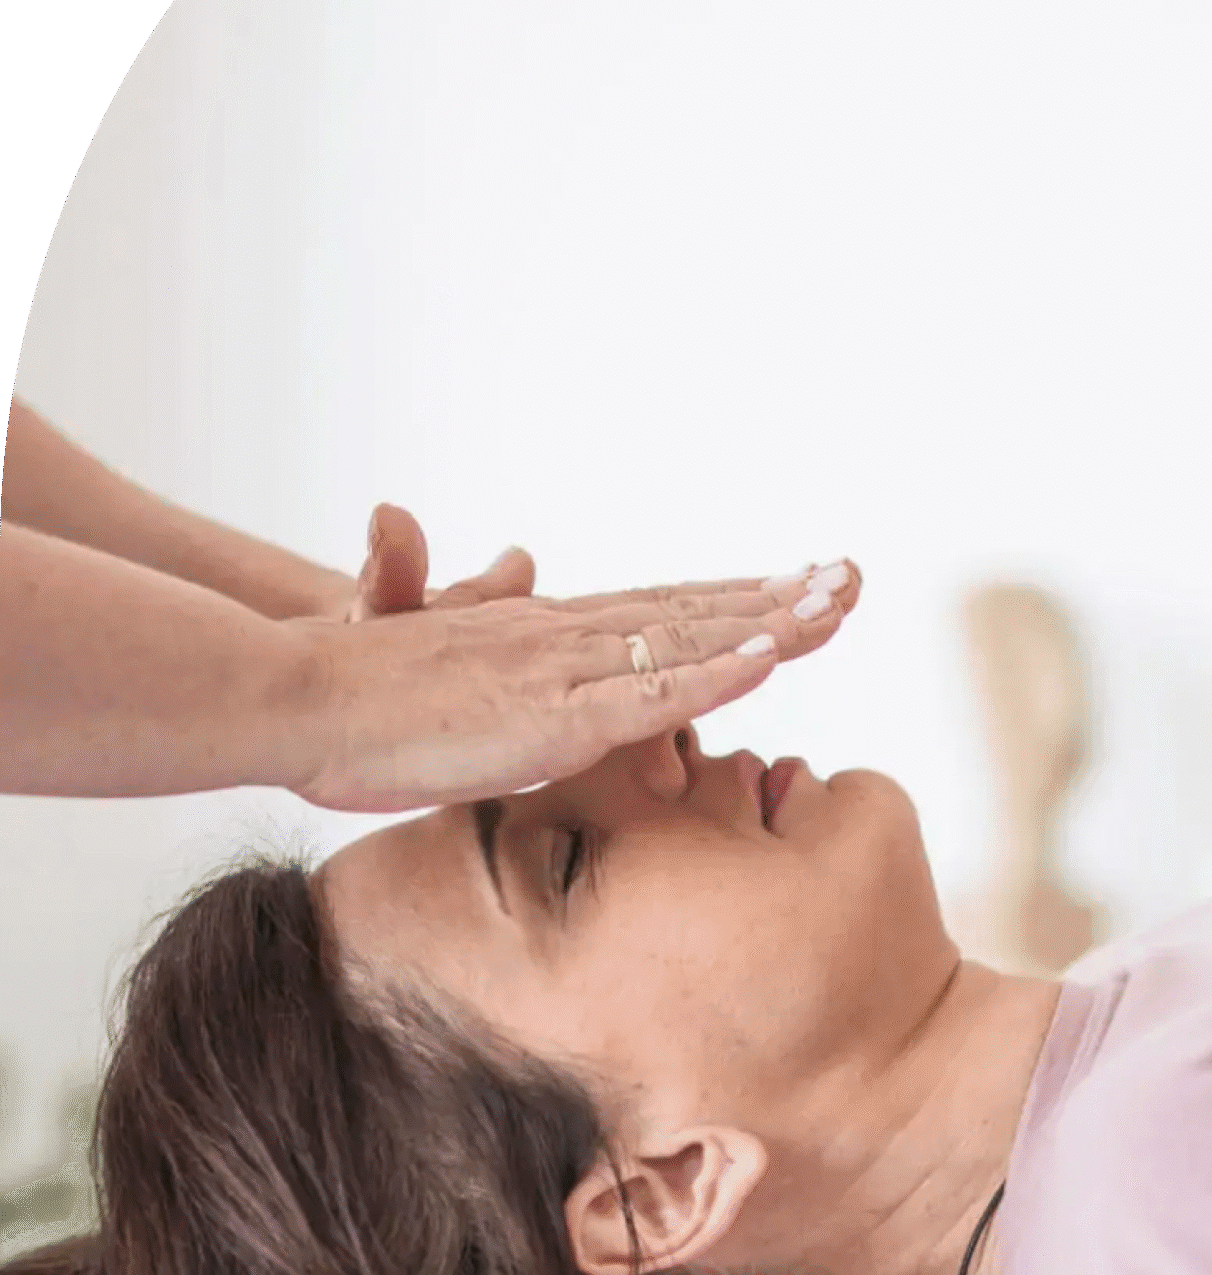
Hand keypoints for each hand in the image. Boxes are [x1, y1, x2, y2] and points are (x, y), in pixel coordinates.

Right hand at [278, 510, 859, 811]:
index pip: (668, 607)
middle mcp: (573, 637)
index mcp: (553, 631)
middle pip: (698, 612)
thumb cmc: (361, 687)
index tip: (803, 583)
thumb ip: (480, 599)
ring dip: (772, 624)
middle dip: (781, 597)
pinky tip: (772, 658)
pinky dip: (715, 674)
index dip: (739, 596)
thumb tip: (519, 556)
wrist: (295, 699)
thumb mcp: (435, 642)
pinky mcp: (553, 718)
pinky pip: (652, 695)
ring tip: (840, 603)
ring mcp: (567, 674)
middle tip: (853, 577)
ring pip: (691, 642)